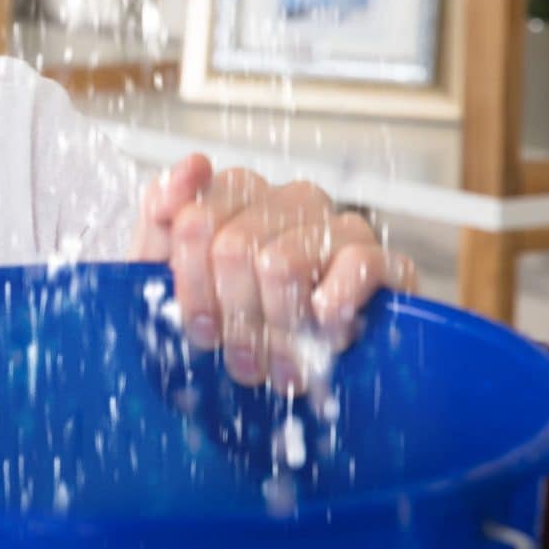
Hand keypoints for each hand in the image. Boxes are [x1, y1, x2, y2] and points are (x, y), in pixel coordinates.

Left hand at [131, 154, 417, 389]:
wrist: (297, 382)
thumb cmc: (233, 326)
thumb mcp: (170, 279)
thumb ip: (162, 219)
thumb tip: (193, 166)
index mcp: (238, 198)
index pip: (195, 220)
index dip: (192, 285)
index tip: (201, 325)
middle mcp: (289, 202)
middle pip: (233, 247)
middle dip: (231, 317)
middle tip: (241, 356)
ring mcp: (339, 228)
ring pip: (282, 264)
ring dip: (274, 330)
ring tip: (280, 362)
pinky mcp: (385, 262)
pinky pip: (358, 266)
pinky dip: (334, 306)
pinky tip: (324, 327)